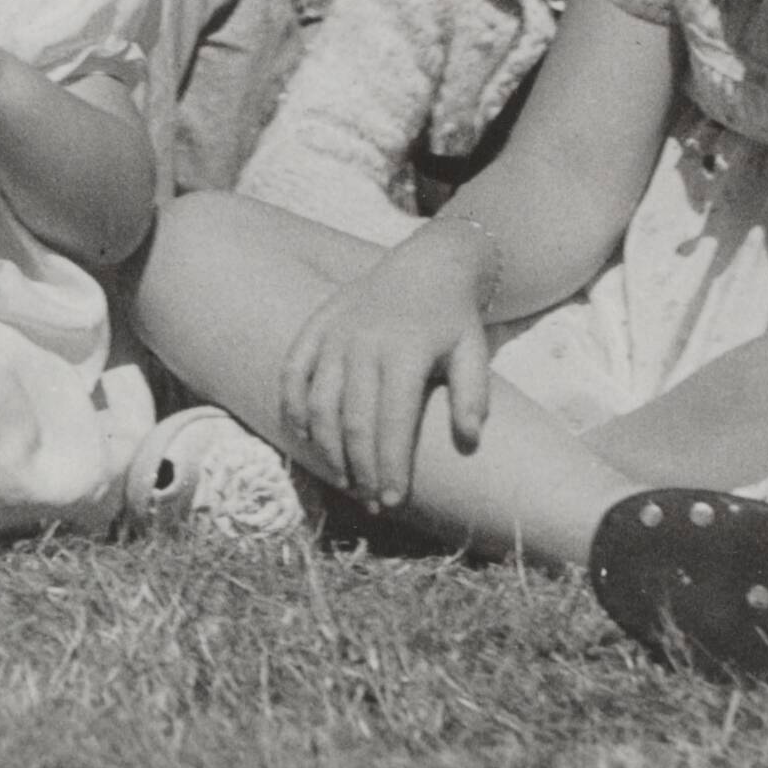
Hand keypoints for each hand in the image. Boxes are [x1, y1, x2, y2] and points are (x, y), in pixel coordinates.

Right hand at [281, 220, 495, 509]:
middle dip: (361, 469)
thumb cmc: (452, 319)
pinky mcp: (316, 325)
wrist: (426, 264)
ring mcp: (335, 332)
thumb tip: (469, 439)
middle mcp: (364, 341)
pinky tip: (305, 437)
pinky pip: (293, 370)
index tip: (393, 502)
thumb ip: (473, 394)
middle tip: (371, 503)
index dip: (390, 466)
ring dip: (327, 448)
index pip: (392, 422)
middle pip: (353, 420)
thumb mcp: (474, 351)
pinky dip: (293, 406)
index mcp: (405, 350)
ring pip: (319, 402)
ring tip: (344, 480)